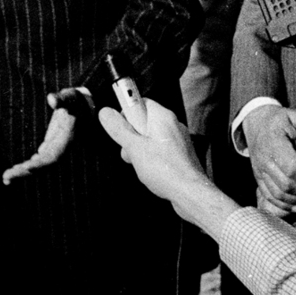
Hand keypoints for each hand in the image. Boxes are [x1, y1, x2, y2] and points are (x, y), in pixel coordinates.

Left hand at [2, 89, 89, 183]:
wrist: (83, 106)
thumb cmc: (76, 100)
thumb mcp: (71, 96)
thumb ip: (62, 98)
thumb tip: (51, 98)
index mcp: (66, 140)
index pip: (53, 156)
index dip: (40, 164)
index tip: (26, 168)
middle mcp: (60, 148)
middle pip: (42, 166)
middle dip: (25, 172)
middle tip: (6, 178)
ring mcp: (55, 148)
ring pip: (39, 165)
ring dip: (23, 172)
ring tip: (6, 178)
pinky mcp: (50, 146)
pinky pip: (38, 160)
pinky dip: (27, 166)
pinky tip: (16, 170)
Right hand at [99, 100, 238, 239]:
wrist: (190, 193)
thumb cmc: (166, 171)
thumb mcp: (134, 148)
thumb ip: (118, 129)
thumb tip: (105, 112)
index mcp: (162, 116)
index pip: (139, 100)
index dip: (125, 113)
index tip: (119, 125)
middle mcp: (172, 124)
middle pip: (142, 121)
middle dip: (131, 137)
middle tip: (130, 151)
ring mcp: (177, 139)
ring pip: (149, 137)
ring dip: (139, 150)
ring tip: (141, 164)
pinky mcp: (179, 154)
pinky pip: (158, 149)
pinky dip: (150, 158)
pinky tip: (150, 171)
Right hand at [243, 104, 295, 215]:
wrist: (254, 123)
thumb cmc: (277, 120)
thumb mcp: (292, 115)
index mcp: (274, 144)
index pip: (292, 168)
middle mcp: (264, 160)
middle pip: (287, 184)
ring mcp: (259, 171)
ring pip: (279, 194)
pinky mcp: (258, 178)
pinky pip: (269, 197)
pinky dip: (284, 205)